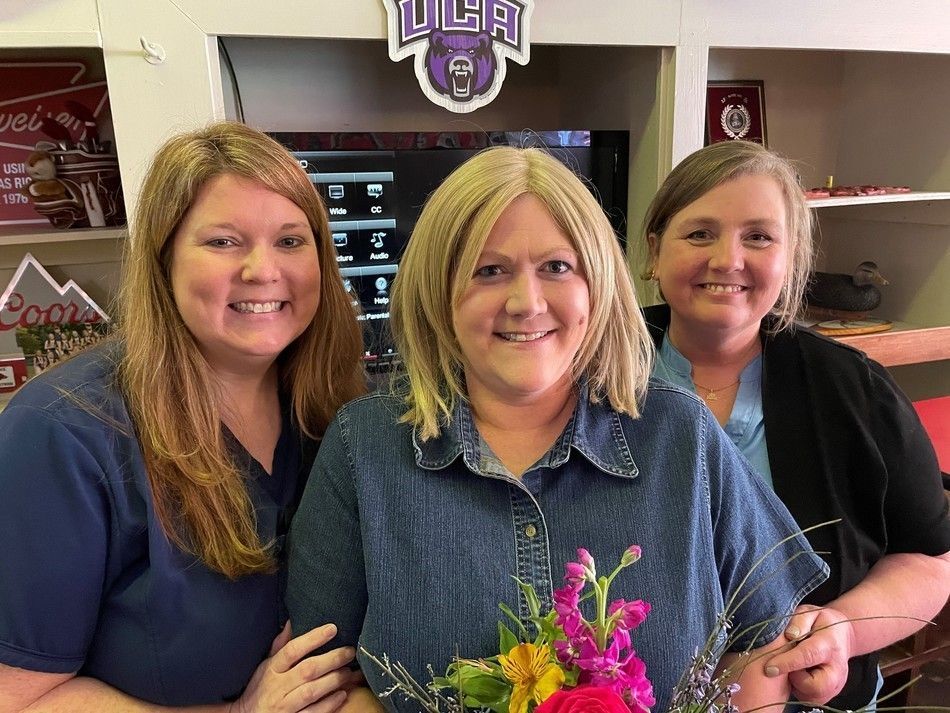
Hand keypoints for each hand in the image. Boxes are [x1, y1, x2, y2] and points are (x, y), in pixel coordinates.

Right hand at [232, 622, 357, 712]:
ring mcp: (284, 707)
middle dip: (332, 659)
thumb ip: (280, 646)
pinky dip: (329, 704)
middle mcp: (277, 687)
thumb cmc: (259, 689)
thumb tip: (292, 621)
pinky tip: (342, 694)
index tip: (333, 628)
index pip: (292, 650)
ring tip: (348, 671)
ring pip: (312, 691)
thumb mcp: (265, 666)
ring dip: (333, 680)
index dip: (313, 638)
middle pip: (307, 670)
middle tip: (350, 651)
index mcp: (271, 670)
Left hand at [763, 604, 854, 704]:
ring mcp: (837, 684)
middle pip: (816, 686)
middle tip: (787, 665)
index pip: (808, 656)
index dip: (788, 663)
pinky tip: (799, 675)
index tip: (769, 668)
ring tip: (794, 668)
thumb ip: (799, 621)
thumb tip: (791, 635)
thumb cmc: (821, 623)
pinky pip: (812, 699)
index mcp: (829, 644)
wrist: (842, 636)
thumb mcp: (810, 612)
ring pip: (813, 696)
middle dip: (796, 679)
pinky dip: (801, 690)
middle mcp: (837, 669)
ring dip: (797, 685)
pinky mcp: (831, 693)